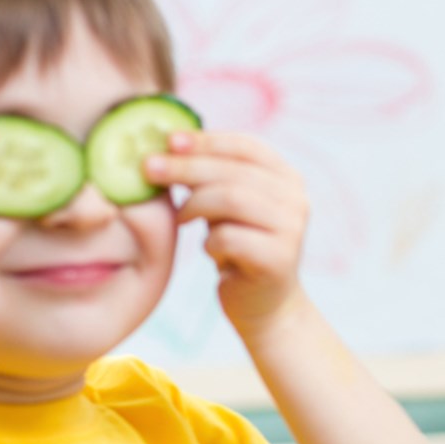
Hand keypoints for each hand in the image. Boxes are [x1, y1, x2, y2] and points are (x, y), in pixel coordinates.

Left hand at [144, 130, 308, 335]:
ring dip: (194, 205)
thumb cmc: (239, 245)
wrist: (265, 303)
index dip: (206, 140)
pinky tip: (209, 249)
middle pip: (233, 172)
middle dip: (186, 167)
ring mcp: (291, 229)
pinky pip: (228, 237)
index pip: (246, 146)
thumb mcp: (229, 204)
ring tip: (180, 218)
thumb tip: (168, 143)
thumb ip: (214, 175)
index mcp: (287, 177)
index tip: (168, 140)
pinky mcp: (278, 259)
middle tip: (148, 168)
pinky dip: (209, 242)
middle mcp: (296, 199)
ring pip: (231, 199)